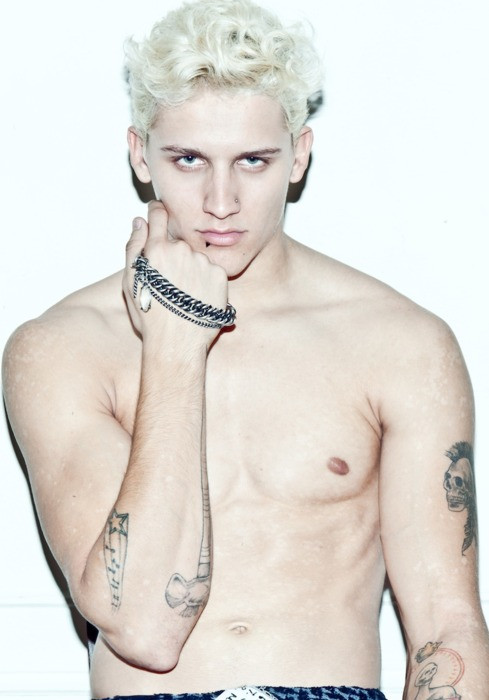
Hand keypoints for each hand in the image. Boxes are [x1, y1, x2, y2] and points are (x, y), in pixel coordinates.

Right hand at [123, 201, 228, 345]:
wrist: (177, 344)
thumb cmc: (150, 317)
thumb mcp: (130, 282)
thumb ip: (134, 247)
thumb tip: (139, 222)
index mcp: (157, 249)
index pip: (158, 215)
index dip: (157, 213)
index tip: (158, 215)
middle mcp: (182, 250)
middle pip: (178, 243)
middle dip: (173, 255)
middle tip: (169, 283)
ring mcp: (204, 262)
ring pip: (196, 258)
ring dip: (191, 270)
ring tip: (185, 296)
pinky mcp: (220, 275)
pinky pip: (211, 272)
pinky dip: (206, 281)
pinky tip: (198, 299)